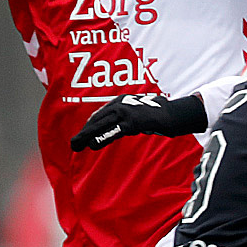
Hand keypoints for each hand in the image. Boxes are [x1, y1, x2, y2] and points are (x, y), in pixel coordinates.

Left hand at [70, 93, 207, 150]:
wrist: (173, 114)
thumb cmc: (157, 114)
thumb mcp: (137, 113)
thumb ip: (125, 118)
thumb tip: (113, 129)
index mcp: (120, 101)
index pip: (99, 115)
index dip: (89, 126)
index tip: (82, 136)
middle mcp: (120, 104)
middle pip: (97, 120)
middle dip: (84, 132)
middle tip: (73, 144)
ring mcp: (126, 112)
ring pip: (101, 125)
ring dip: (86, 136)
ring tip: (77, 146)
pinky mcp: (133, 122)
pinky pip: (113, 131)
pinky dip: (101, 138)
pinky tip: (92, 144)